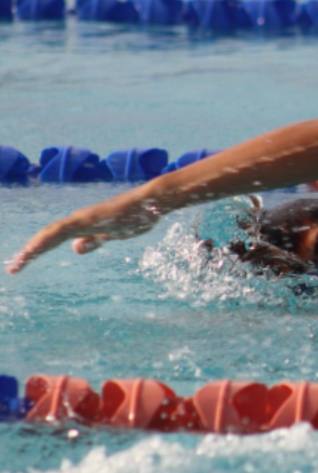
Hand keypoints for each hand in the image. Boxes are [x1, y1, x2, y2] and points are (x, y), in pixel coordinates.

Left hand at [5, 192, 160, 273]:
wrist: (149, 203)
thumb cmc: (136, 216)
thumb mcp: (112, 234)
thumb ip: (94, 240)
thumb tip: (76, 249)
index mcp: (83, 225)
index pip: (54, 239)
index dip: (38, 250)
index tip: (24, 264)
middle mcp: (78, 220)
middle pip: (47, 237)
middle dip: (29, 253)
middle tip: (13, 269)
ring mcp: (81, 219)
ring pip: (49, 234)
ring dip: (32, 249)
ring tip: (17, 264)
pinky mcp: (87, 219)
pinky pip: (60, 231)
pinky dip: (44, 240)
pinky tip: (33, 250)